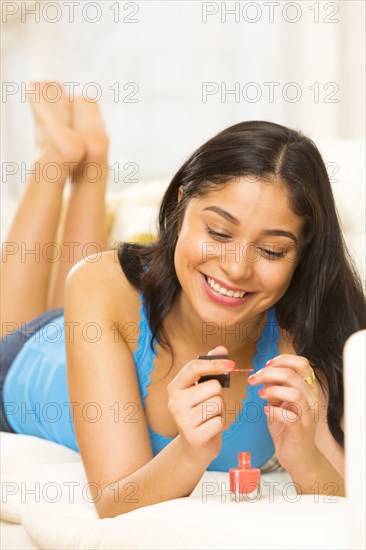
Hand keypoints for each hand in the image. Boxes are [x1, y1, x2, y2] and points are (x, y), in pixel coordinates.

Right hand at [167, 346, 234, 465]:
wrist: (194, 447)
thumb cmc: (200, 413)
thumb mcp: (201, 389)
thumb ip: (210, 368)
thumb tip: (221, 348)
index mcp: (175, 387)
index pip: (194, 367)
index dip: (215, 363)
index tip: (232, 364)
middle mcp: (175, 402)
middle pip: (213, 387)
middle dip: (219, 396)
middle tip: (210, 405)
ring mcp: (182, 420)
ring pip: (218, 403)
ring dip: (219, 410)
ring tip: (209, 417)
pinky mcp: (193, 436)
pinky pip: (219, 421)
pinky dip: (220, 424)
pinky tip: (209, 429)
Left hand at [248, 354, 320, 473]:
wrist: (299, 457)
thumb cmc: (288, 428)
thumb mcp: (279, 403)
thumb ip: (274, 388)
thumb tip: (264, 373)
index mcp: (308, 389)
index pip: (302, 364)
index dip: (282, 360)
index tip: (266, 365)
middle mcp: (311, 399)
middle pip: (292, 375)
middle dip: (268, 373)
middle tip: (254, 379)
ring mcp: (307, 415)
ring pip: (295, 393)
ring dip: (273, 390)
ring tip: (260, 395)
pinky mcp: (300, 431)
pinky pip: (289, 416)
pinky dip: (274, 411)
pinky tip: (266, 411)